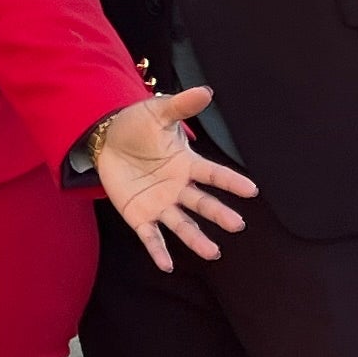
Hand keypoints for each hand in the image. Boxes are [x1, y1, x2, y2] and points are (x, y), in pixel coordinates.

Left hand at [90, 89, 256, 272]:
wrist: (105, 139)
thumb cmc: (137, 126)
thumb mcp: (157, 113)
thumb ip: (181, 106)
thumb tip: (206, 91)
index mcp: (186, 164)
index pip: (212, 174)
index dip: (231, 182)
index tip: (252, 190)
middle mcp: (178, 188)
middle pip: (201, 203)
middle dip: (218, 213)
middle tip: (237, 224)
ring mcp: (160, 204)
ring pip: (182, 224)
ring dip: (196, 238)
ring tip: (213, 252)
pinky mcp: (140, 216)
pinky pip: (151, 236)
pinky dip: (158, 251)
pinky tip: (167, 265)